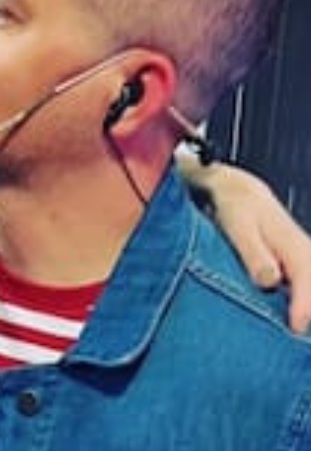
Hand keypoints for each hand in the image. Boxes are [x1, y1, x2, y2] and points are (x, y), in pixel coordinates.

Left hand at [179, 155, 310, 332]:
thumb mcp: (239, 227)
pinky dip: (300, 308)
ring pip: (310, 294)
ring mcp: (306, 264)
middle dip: (308, 316)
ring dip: (305, 313)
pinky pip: (304, 292)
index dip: (303, 308)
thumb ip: (254, 254)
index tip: (296, 328)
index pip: (307, 282)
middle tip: (293, 346)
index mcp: (297, 248)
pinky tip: (289, 326)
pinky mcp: (299, 271)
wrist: (240, 194)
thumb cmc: (237, 210)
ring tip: (291, 343)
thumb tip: (270, 280)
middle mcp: (308, 257)